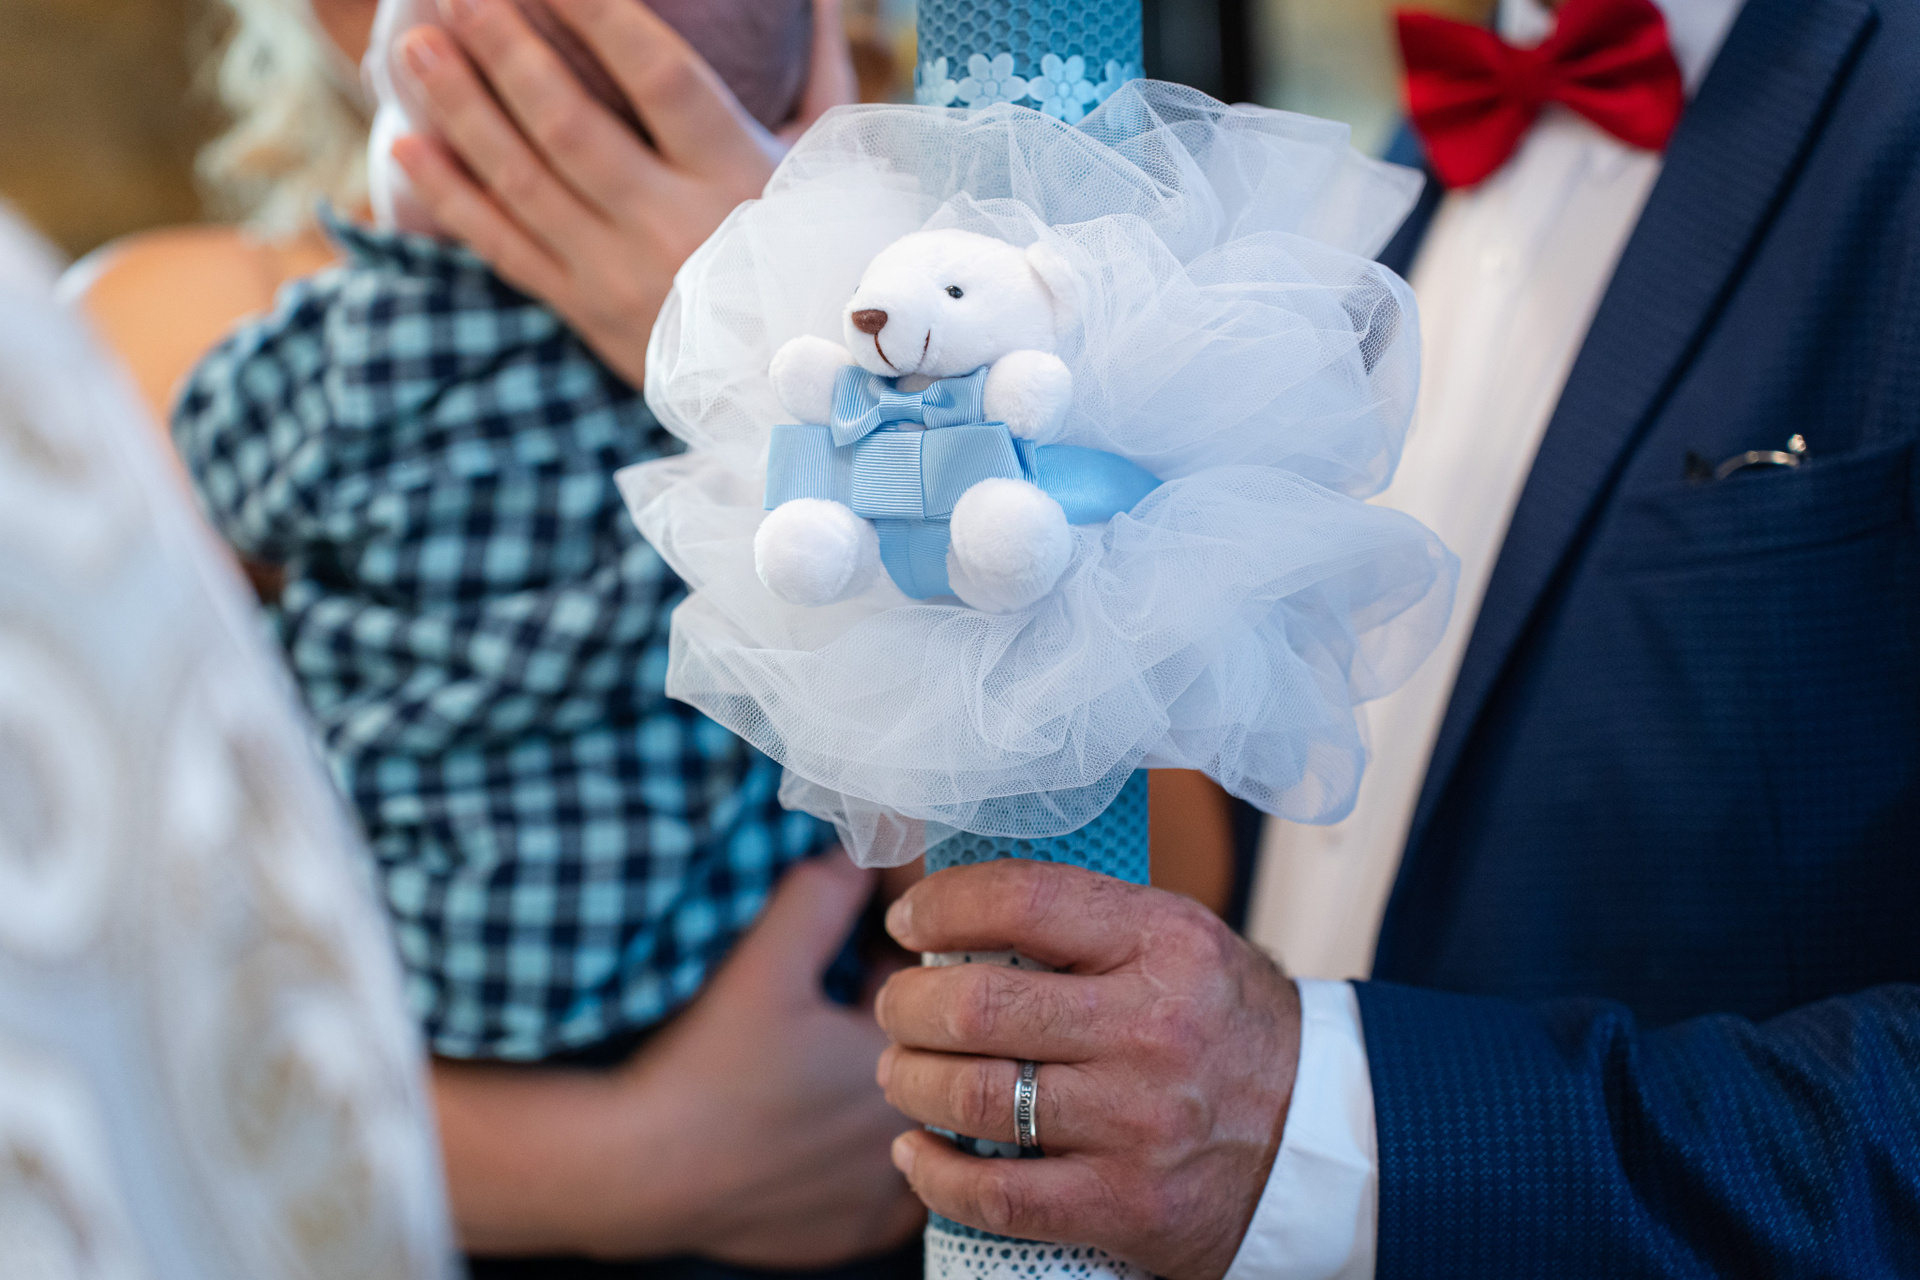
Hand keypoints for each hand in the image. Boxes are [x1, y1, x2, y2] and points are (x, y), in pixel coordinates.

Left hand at [390, 0, 855, 386]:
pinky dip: (452, 197)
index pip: (660, 77)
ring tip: (416, 46)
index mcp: (737, 176)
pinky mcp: (585, 314)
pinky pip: (504, 249)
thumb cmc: (821, 257)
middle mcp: (673, 226)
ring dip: (463, 110)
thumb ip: (822, 77)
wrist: (802, 390)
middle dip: (507, 51)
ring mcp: (619, 275)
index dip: (602, 15)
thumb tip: (817, 0)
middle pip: (571, 125)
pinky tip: (408, 144)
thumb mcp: (830, 169)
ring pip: (524, 182)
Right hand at [436, 852, 923, 1264]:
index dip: (901, 941)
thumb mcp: (764, 963)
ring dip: (883, 1078)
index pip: (936, 980)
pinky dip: (861, 1149)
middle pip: (927, 1050)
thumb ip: (823, 895)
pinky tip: (817, 1119)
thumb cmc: (701, 1070)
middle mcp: (913, 1134)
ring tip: (822, 1050)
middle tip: (841, 980)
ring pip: (912, 1116)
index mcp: (905, 1062)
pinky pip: (883, 1180)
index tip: (868, 923)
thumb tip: (859, 851)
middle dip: (898, 1009)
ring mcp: (888, 1195)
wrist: (635, 1172)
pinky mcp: (855, 1233)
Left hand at [874, 860, 1300, 1279]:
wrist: (1316, 1135)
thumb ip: (1084, 922)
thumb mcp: (1178, 941)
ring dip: (909, 1082)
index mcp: (1164, 942)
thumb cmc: (1224, 1026)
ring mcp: (1138, 1122)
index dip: (941, 905)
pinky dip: (934, 1173)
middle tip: (895, 1007)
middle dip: (906, 1005)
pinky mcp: (1128, 1204)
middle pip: (976, 1007)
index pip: (1023, 900)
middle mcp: (1152, 1028)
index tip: (908, 920)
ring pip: (972, 1099)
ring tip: (901, 1071)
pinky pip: (996, 1195)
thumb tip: (958, 904)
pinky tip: (917, 1151)